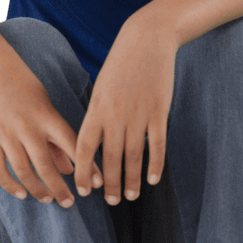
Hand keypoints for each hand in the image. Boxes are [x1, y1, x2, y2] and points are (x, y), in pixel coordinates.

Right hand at [0, 53, 102, 207]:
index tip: (96, 184)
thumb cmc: (21, 84)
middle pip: (47, 166)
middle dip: (60, 188)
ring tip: (47, 200)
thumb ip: (55, 137)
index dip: (87, 166)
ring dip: (37, 190)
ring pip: (24, 171)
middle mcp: (28, 126)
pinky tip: (21, 194)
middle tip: (69, 202)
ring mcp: (6, 133)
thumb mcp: (43, 104)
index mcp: (47, 116)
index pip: (72, 145)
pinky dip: (9, 185)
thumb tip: (69, 168)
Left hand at [72, 18, 177, 204]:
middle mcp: (115, 115)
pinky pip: (156, 144)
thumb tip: (90, 144)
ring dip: (130, 179)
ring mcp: (138, 114)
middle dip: (109, 183)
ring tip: (130, 196)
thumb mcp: (100, 89)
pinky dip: (155, 164)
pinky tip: (152, 180)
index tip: (83, 190)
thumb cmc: (120, 66)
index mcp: (96, 109)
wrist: (146, 40)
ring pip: (133, 155)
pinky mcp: (159, 112)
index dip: (83, 171)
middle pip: (110, 157)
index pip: (84, 147)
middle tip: (110, 202)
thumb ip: (97, 116)